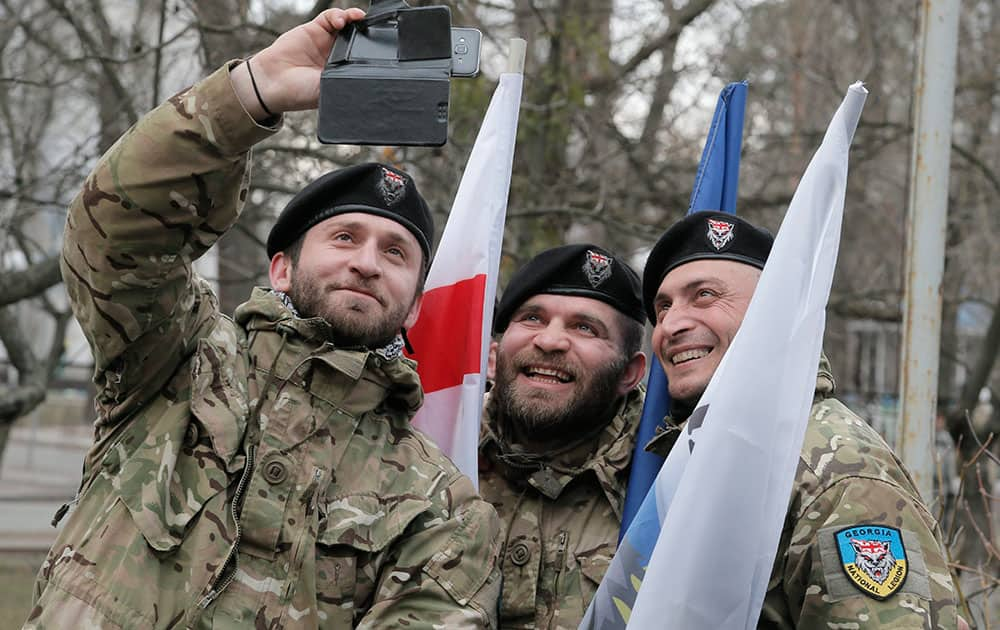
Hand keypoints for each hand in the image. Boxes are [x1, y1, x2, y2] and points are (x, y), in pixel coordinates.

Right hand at [231, 8, 364, 119]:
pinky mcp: (314, 29)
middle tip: (374, 31)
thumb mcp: (330, 89)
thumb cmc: (300, 93)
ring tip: (358, 20)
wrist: (273, 82)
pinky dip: (339, 15)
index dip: (372, 50)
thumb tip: (369, 79)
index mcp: (343, 71)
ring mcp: (325, 41)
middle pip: (357, 37)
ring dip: (354, 20)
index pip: (363, 56)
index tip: (382, 48)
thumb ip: (346, 79)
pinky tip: (341, 21)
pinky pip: (331, 17)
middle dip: (366, 32)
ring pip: (346, 24)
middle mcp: (336, 55)